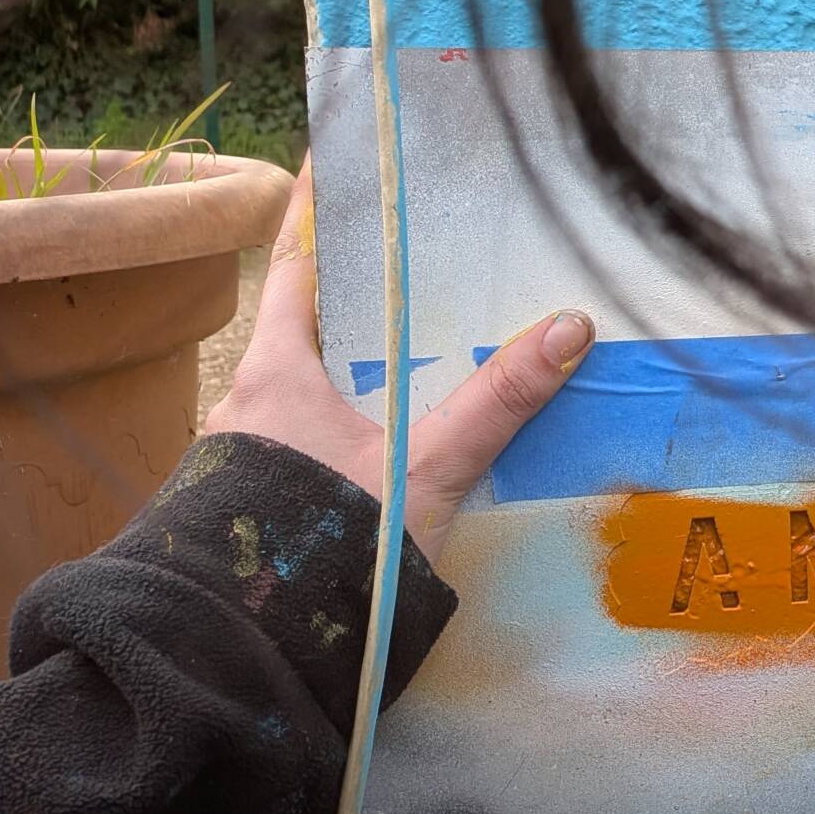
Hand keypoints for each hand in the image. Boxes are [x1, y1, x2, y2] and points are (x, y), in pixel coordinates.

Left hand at [205, 160, 594, 561]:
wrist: (252, 650)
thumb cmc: (326, 541)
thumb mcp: (427, 467)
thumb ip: (498, 400)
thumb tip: (570, 327)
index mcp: (277, 372)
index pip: (293, 268)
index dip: (312, 215)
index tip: (326, 164)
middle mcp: (247, 405)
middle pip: (300, 327)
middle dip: (349, 298)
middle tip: (401, 265)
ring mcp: (244, 461)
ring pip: (301, 390)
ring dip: (348, 371)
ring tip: (410, 356)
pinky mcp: (255, 511)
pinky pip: (302, 443)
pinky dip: (343, 428)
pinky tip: (383, 449)